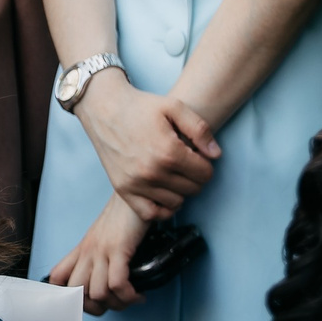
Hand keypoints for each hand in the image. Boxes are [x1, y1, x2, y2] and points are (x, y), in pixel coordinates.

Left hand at [47, 193, 147, 312]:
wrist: (135, 193)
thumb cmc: (123, 215)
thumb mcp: (103, 235)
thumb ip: (97, 253)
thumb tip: (103, 278)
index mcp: (81, 249)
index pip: (57, 279)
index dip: (65, 296)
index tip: (89, 303)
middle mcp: (87, 252)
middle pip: (77, 293)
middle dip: (96, 308)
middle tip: (114, 304)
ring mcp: (101, 250)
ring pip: (98, 293)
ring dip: (117, 304)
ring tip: (131, 299)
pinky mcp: (118, 248)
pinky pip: (116, 284)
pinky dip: (128, 295)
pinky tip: (138, 294)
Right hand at [77, 77, 219, 212]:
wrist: (106, 110)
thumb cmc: (141, 107)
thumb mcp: (175, 107)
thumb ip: (200, 130)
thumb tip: (216, 155)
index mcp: (169, 152)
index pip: (204, 174)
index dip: (206, 164)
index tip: (198, 155)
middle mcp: (153, 172)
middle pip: (193, 189)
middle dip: (195, 176)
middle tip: (187, 162)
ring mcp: (136, 184)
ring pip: (175, 202)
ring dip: (181, 190)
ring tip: (175, 173)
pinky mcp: (123, 190)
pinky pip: (150, 214)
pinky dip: (162, 208)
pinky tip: (165, 193)